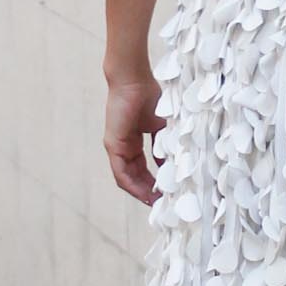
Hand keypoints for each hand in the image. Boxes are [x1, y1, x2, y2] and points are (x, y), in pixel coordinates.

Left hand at [105, 71, 163, 205]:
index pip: (144, 169)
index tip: (169, 193)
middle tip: (164, 204)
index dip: (156, 182)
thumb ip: (165, 145)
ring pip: (128, 179)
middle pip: (136, 177)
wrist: (133, 81)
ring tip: (157, 203)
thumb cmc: (149, 96)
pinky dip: (134, 186)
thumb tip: (172, 165)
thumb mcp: (163, 126)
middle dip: (150, 192)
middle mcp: (124, 147)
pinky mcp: (113, 146)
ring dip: (142, 192)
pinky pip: (121, 174)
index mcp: (135, 141)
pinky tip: (146, 194)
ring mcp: (117, 148)